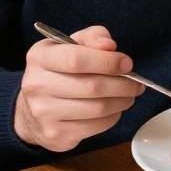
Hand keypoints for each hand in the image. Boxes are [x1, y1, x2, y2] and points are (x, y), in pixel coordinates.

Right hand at [15, 26, 144, 150]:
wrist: (32, 109)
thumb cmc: (60, 71)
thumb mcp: (71, 45)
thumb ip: (92, 37)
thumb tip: (109, 46)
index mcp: (40, 57)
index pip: (77, 59)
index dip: (108, 62)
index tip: (127, 64)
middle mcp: (36, 85)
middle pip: (92, 87)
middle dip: (123, 85)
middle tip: (137, 84)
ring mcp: (44, 112)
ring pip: (97, 108)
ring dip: (122, 101)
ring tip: (129, 96)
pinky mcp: (55, 133)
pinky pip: (96, 126)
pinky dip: (113, 117)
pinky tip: (115, 109)